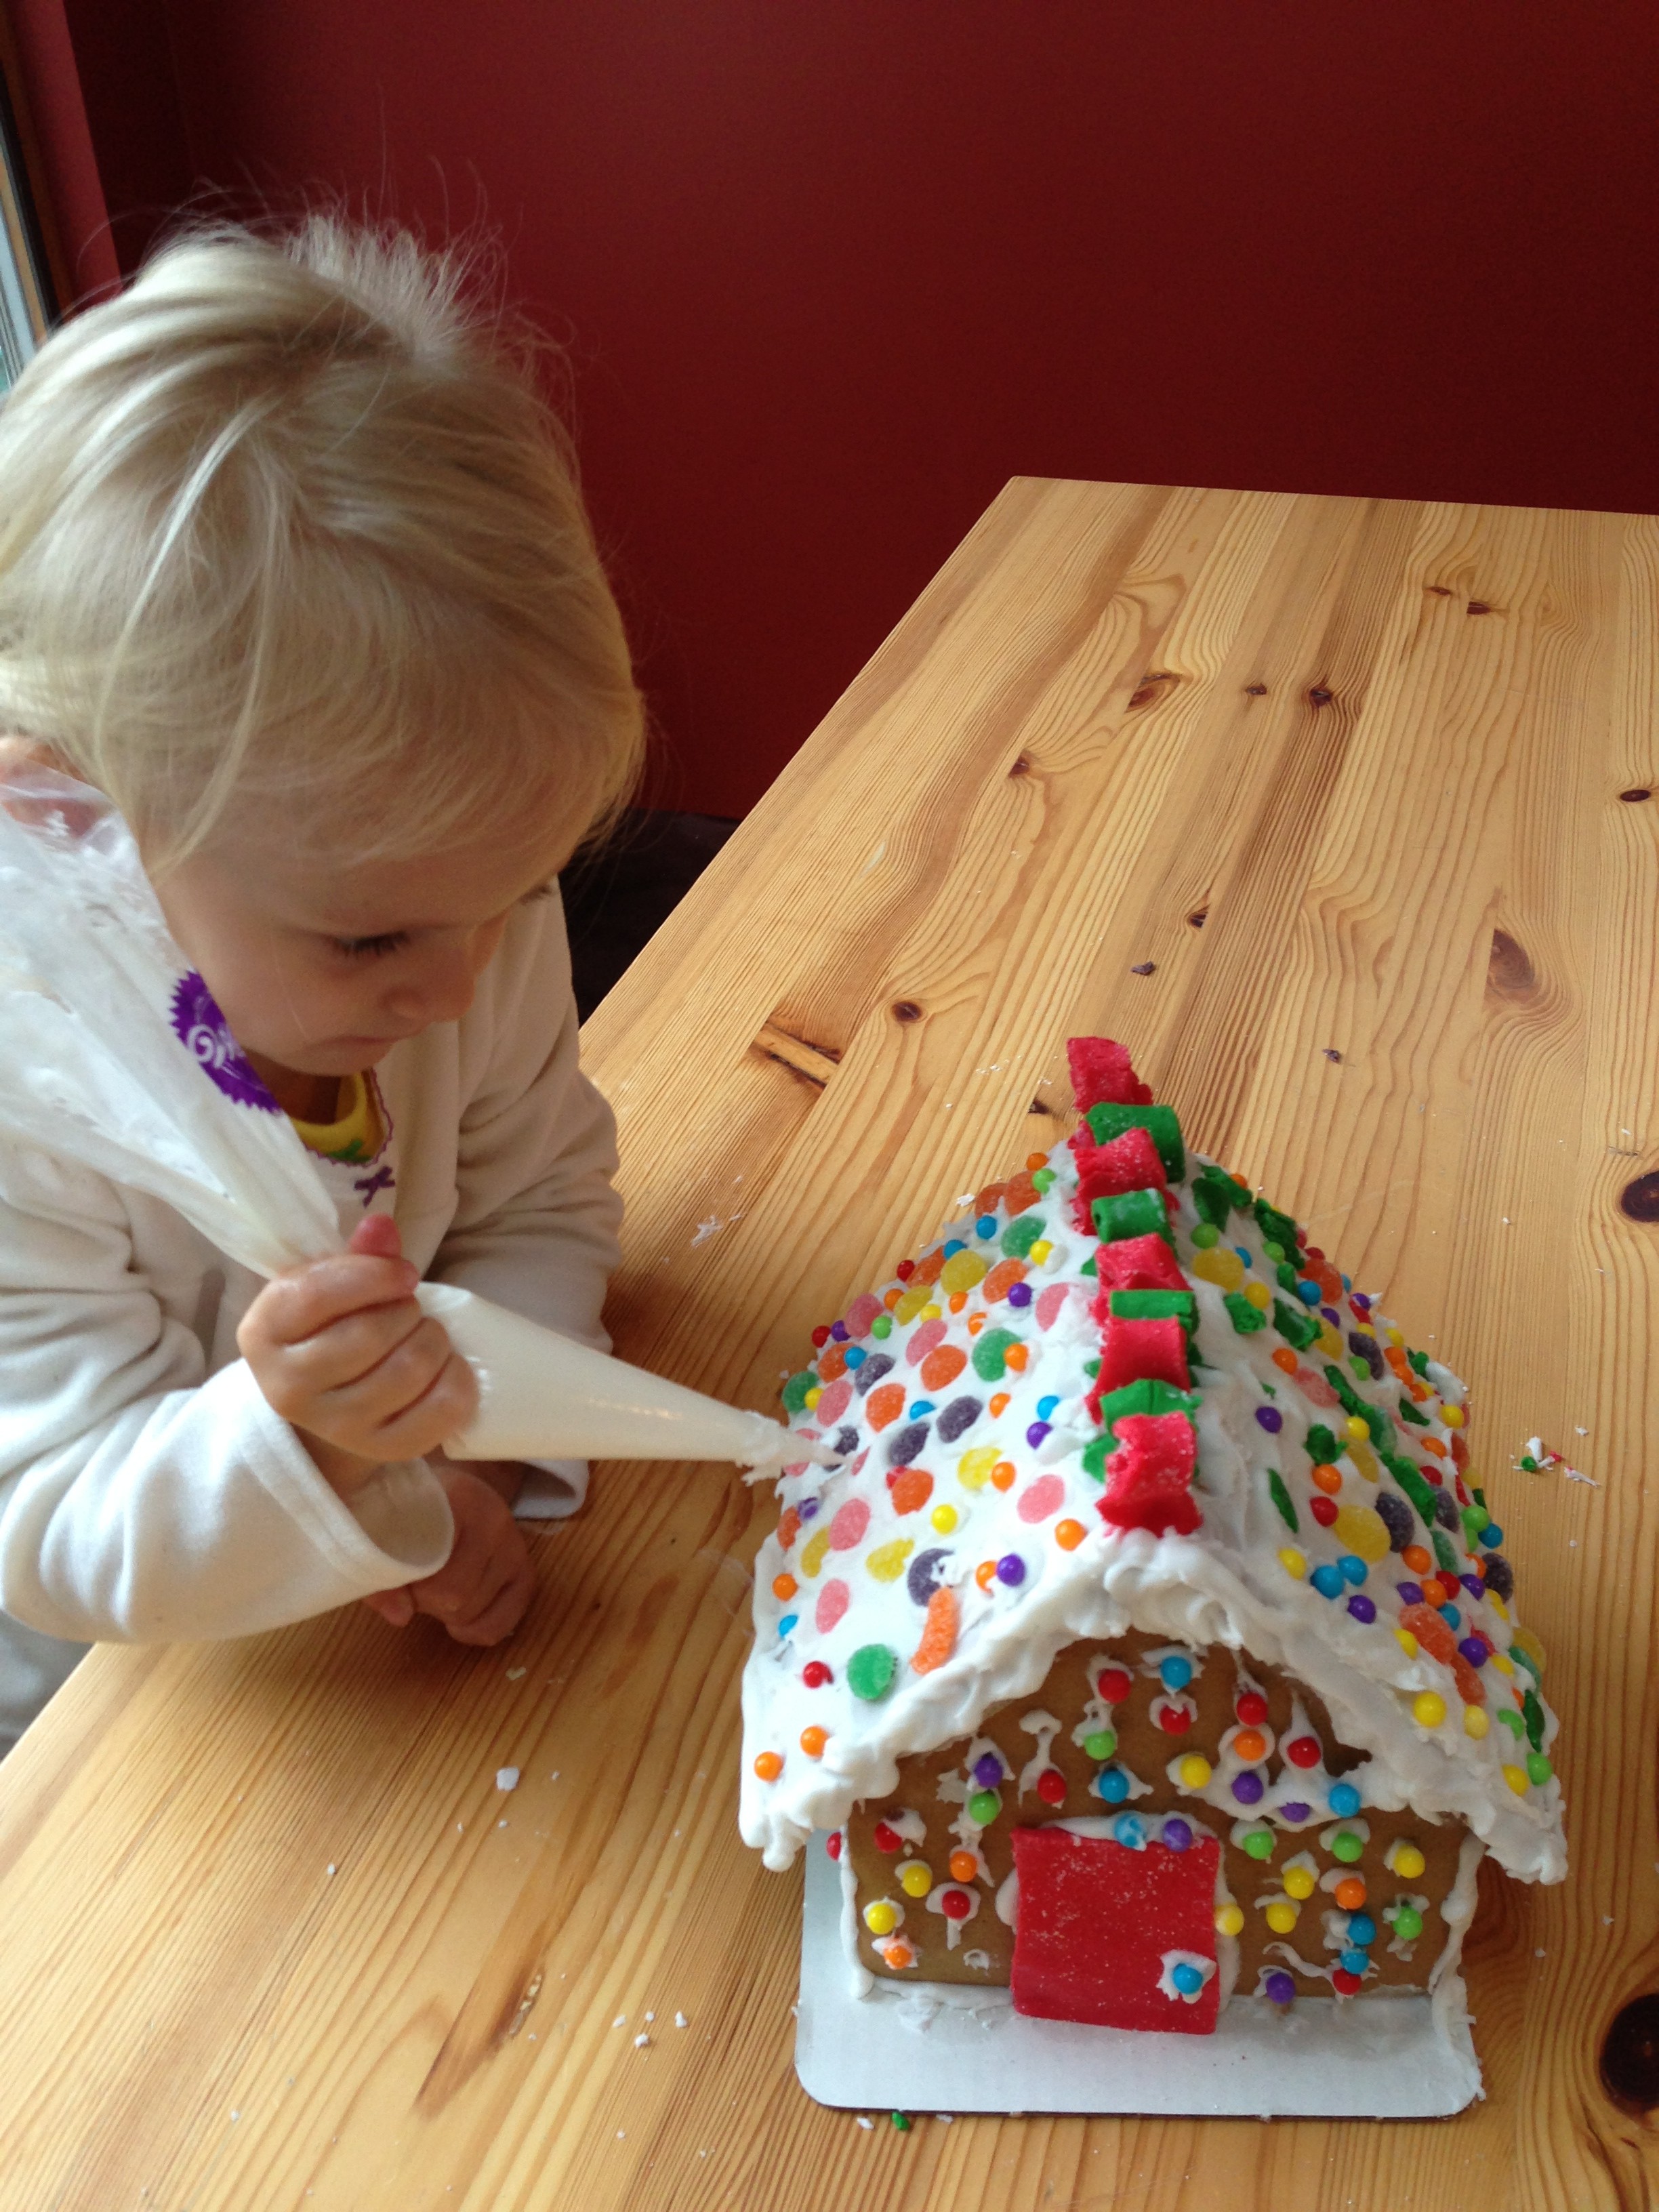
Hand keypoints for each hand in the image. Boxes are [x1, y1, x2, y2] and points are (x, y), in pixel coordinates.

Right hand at [237, 1214, 476, 1494]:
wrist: (328, 1401)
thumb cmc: (329, 1331)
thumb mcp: (327, 1287)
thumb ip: (356, 1258)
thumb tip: (381, 1226)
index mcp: (264, 1334)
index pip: (317, 1295)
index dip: (374, 1275)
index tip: (403, 1273)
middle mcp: (288, 1389)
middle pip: (370, 1335)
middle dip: (406, 1309)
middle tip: (408, 1308)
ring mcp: (335, 1427)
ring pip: (408, 1371)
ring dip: (433, 1340)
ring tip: (424, 1334)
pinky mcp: (381, 1450)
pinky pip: (439, 1411)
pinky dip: (457, 1379)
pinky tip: (447, 1366)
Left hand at [360, 1461, 534, 1645]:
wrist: (452, 1492)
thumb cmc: (411, 1511)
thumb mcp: (383, 1526)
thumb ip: (378, 1568)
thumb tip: (400, 1616)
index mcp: (458, 1498)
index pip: (433, 1565)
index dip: (408, 1585)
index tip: (394, 1578)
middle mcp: (495, 1519)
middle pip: (455, 1597)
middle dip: (425, 1601)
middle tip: (414, 1584)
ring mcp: (515, 1547)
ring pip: (473, 1614)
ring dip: (445, 1613)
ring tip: (434, 1587)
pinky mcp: (526, 1573)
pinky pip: (499, 1625)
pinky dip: (472, 1631)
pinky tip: (457, 1614)